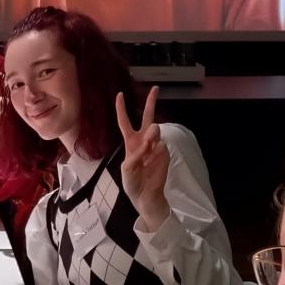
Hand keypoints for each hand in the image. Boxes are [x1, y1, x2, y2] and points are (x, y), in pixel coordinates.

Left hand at [115, 88, 170, 231]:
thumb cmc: (132, 183)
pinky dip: (155, 153)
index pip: (125, 122)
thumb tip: (152, 140)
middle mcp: (143, 141)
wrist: (145, 196)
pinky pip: (161, 147)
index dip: (122, 109)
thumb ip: (137, 153)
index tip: (120, 94)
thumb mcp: (127, 169)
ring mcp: (155, 146)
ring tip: (146, 152)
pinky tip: (152, 164)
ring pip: (155, 131)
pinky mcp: (164, 153)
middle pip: (147, 117)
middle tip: (156, 88)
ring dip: (150, 136)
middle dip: (151, 102)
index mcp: (131, 142)